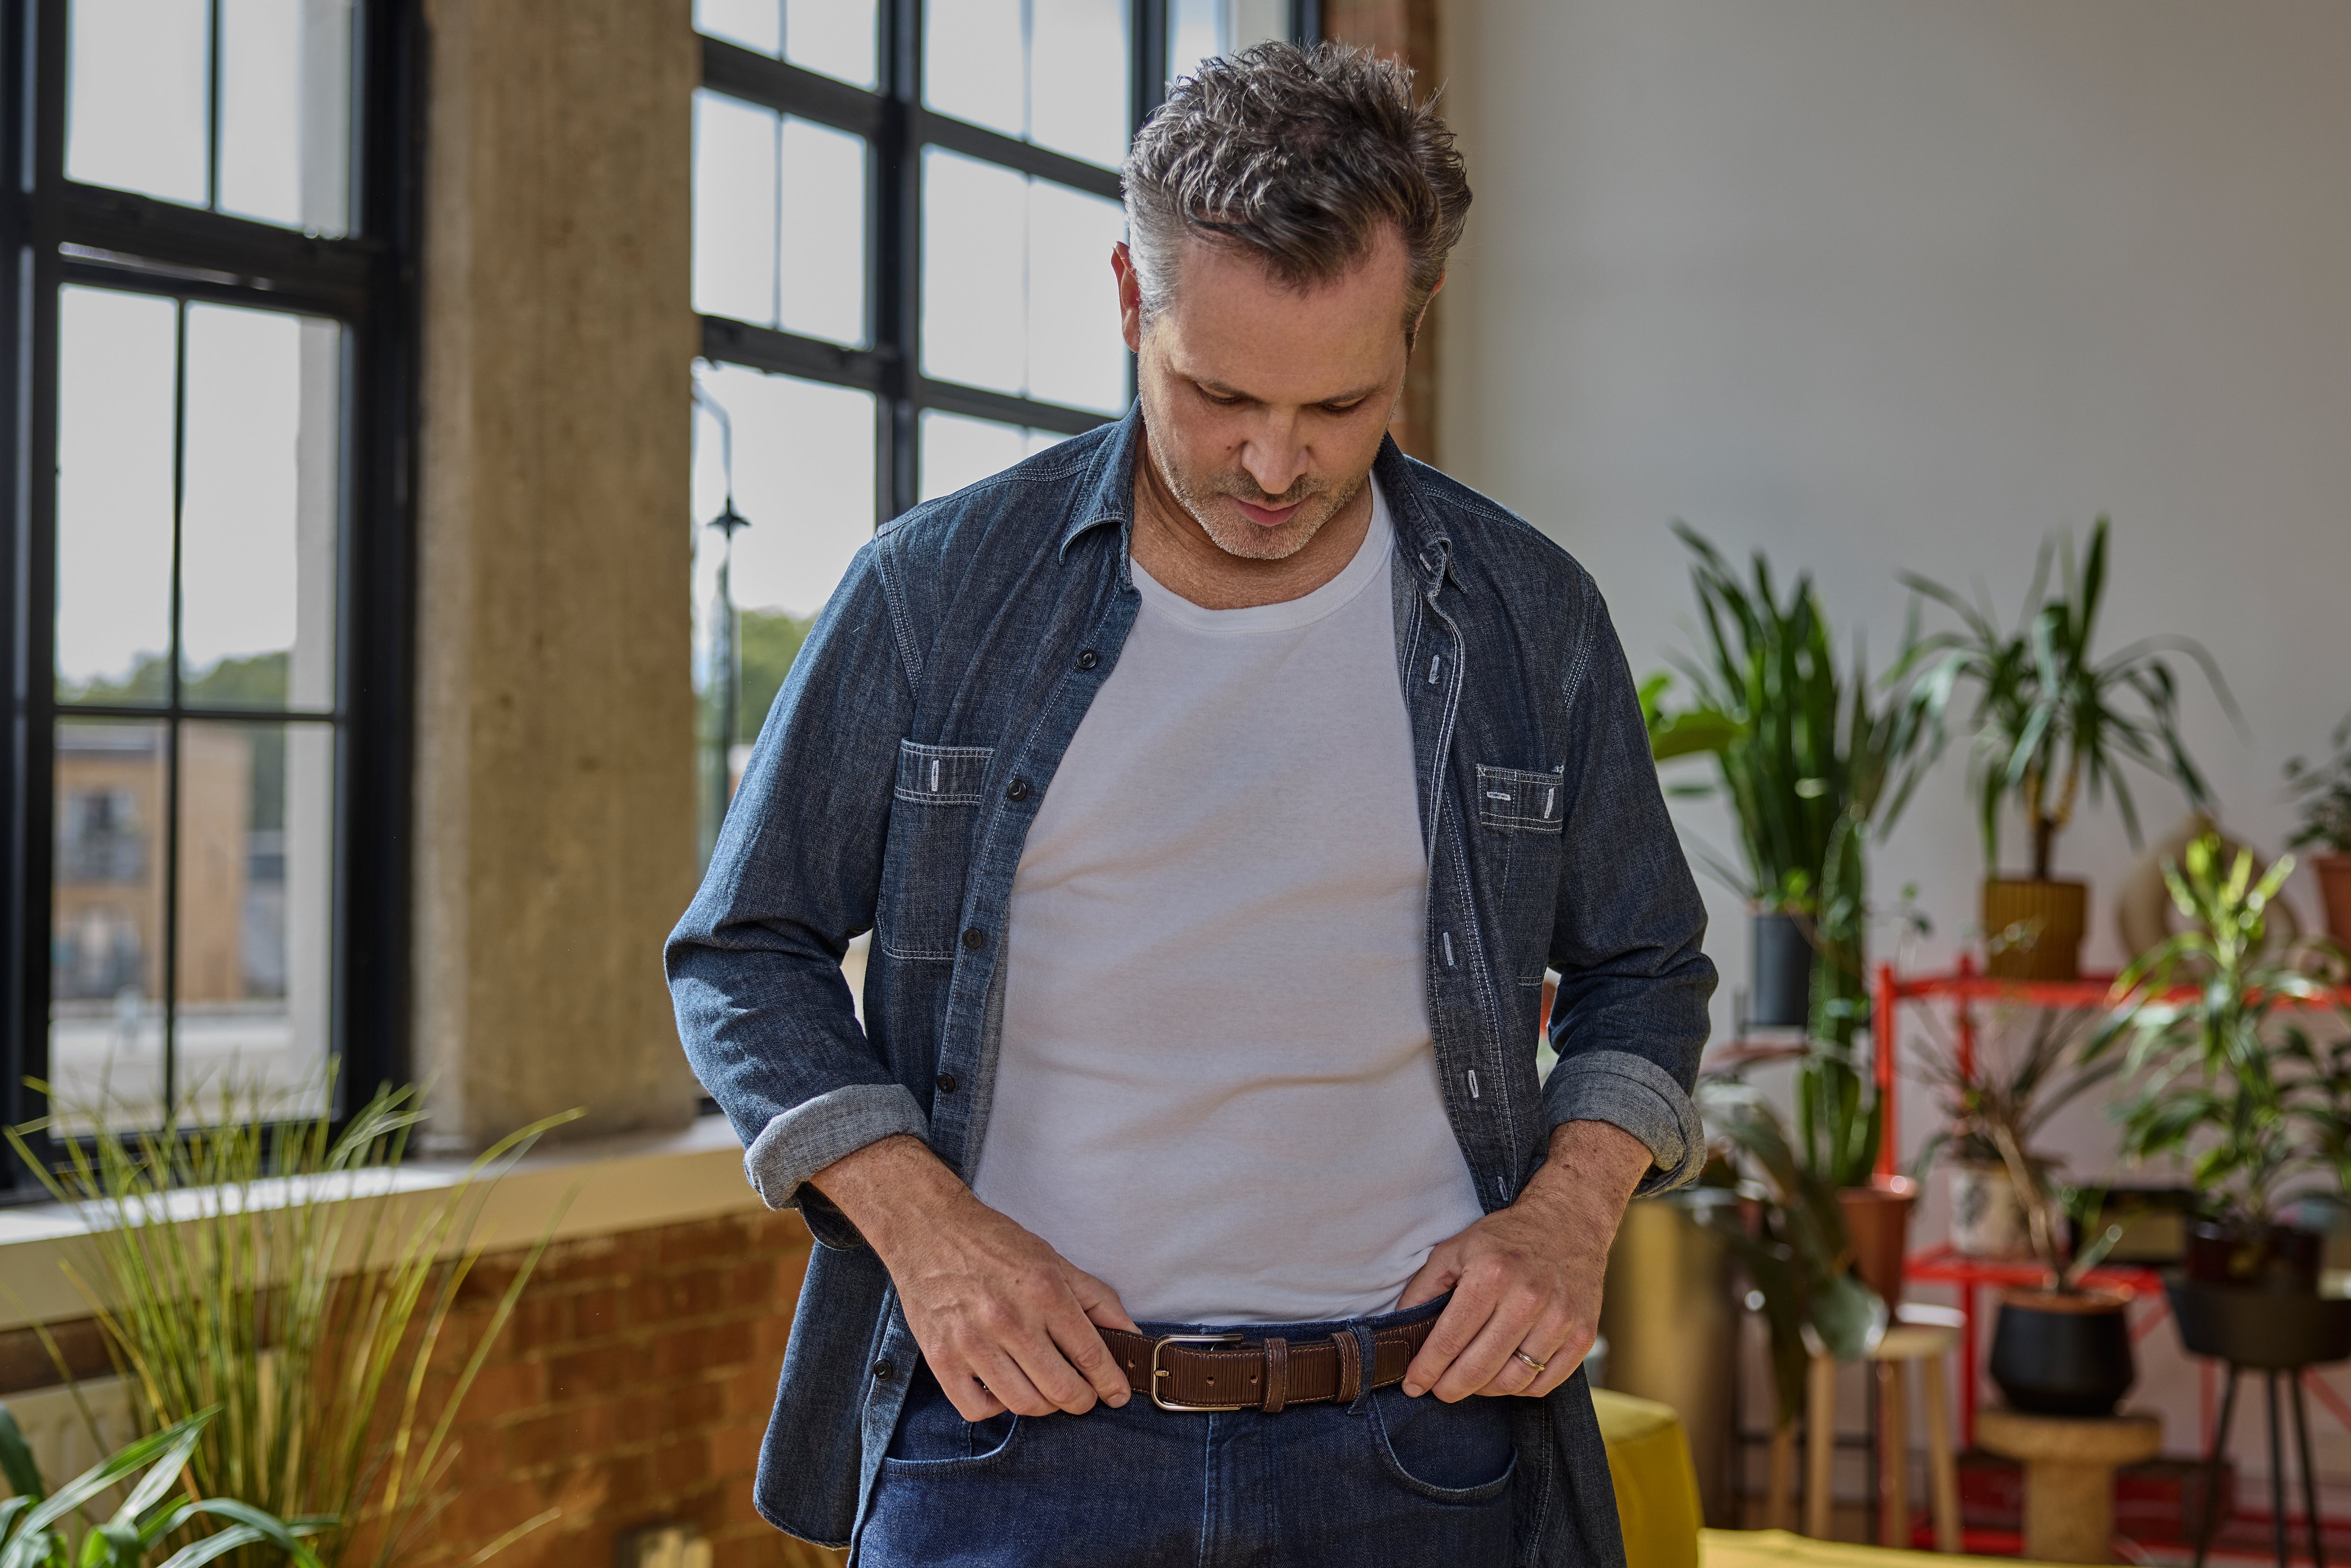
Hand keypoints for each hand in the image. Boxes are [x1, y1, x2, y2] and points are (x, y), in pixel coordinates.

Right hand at [810, 1135, 1139, 1420]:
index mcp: (1043, 1291)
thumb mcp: (1053, 1260)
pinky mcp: (940, 1357)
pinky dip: (996, 1407)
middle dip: (1081, 1401)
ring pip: (1023, 1404)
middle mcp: (1009, 1319)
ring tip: (1044, 1388)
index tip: (1117, 1394)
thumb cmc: (994, 1243)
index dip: (1110, 1383)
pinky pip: (977, 1410)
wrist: (928, 1227)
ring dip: (1043, 1405)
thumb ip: (1096, 1299)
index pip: (1091, 1355)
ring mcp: (971, 1341)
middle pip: (1061, 1389)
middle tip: (1082, 1394)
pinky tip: (1002, 1386)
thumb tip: (1131, 1335)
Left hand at [1396, 1120, 1650, 1400]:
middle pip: (1481, 1367)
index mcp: (1490, 1274)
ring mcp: (1560, 1318)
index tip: (1413, 1385)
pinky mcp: (1582, 1333)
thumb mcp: (1455, 1250)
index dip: (1427, 1369)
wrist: (1568, 1221)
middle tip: (1439, 1391)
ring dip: (1485, 1389)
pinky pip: (1545, 1382)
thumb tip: (1401, 1330)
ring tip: (1472, 1380)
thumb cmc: (1505, 1239)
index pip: (1450, 1339)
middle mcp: (1527, 1298)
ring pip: (1513, 1381)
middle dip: (1451, 1388)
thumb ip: (1423, 1289)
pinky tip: (1506, 1375)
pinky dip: (1520, 1388)